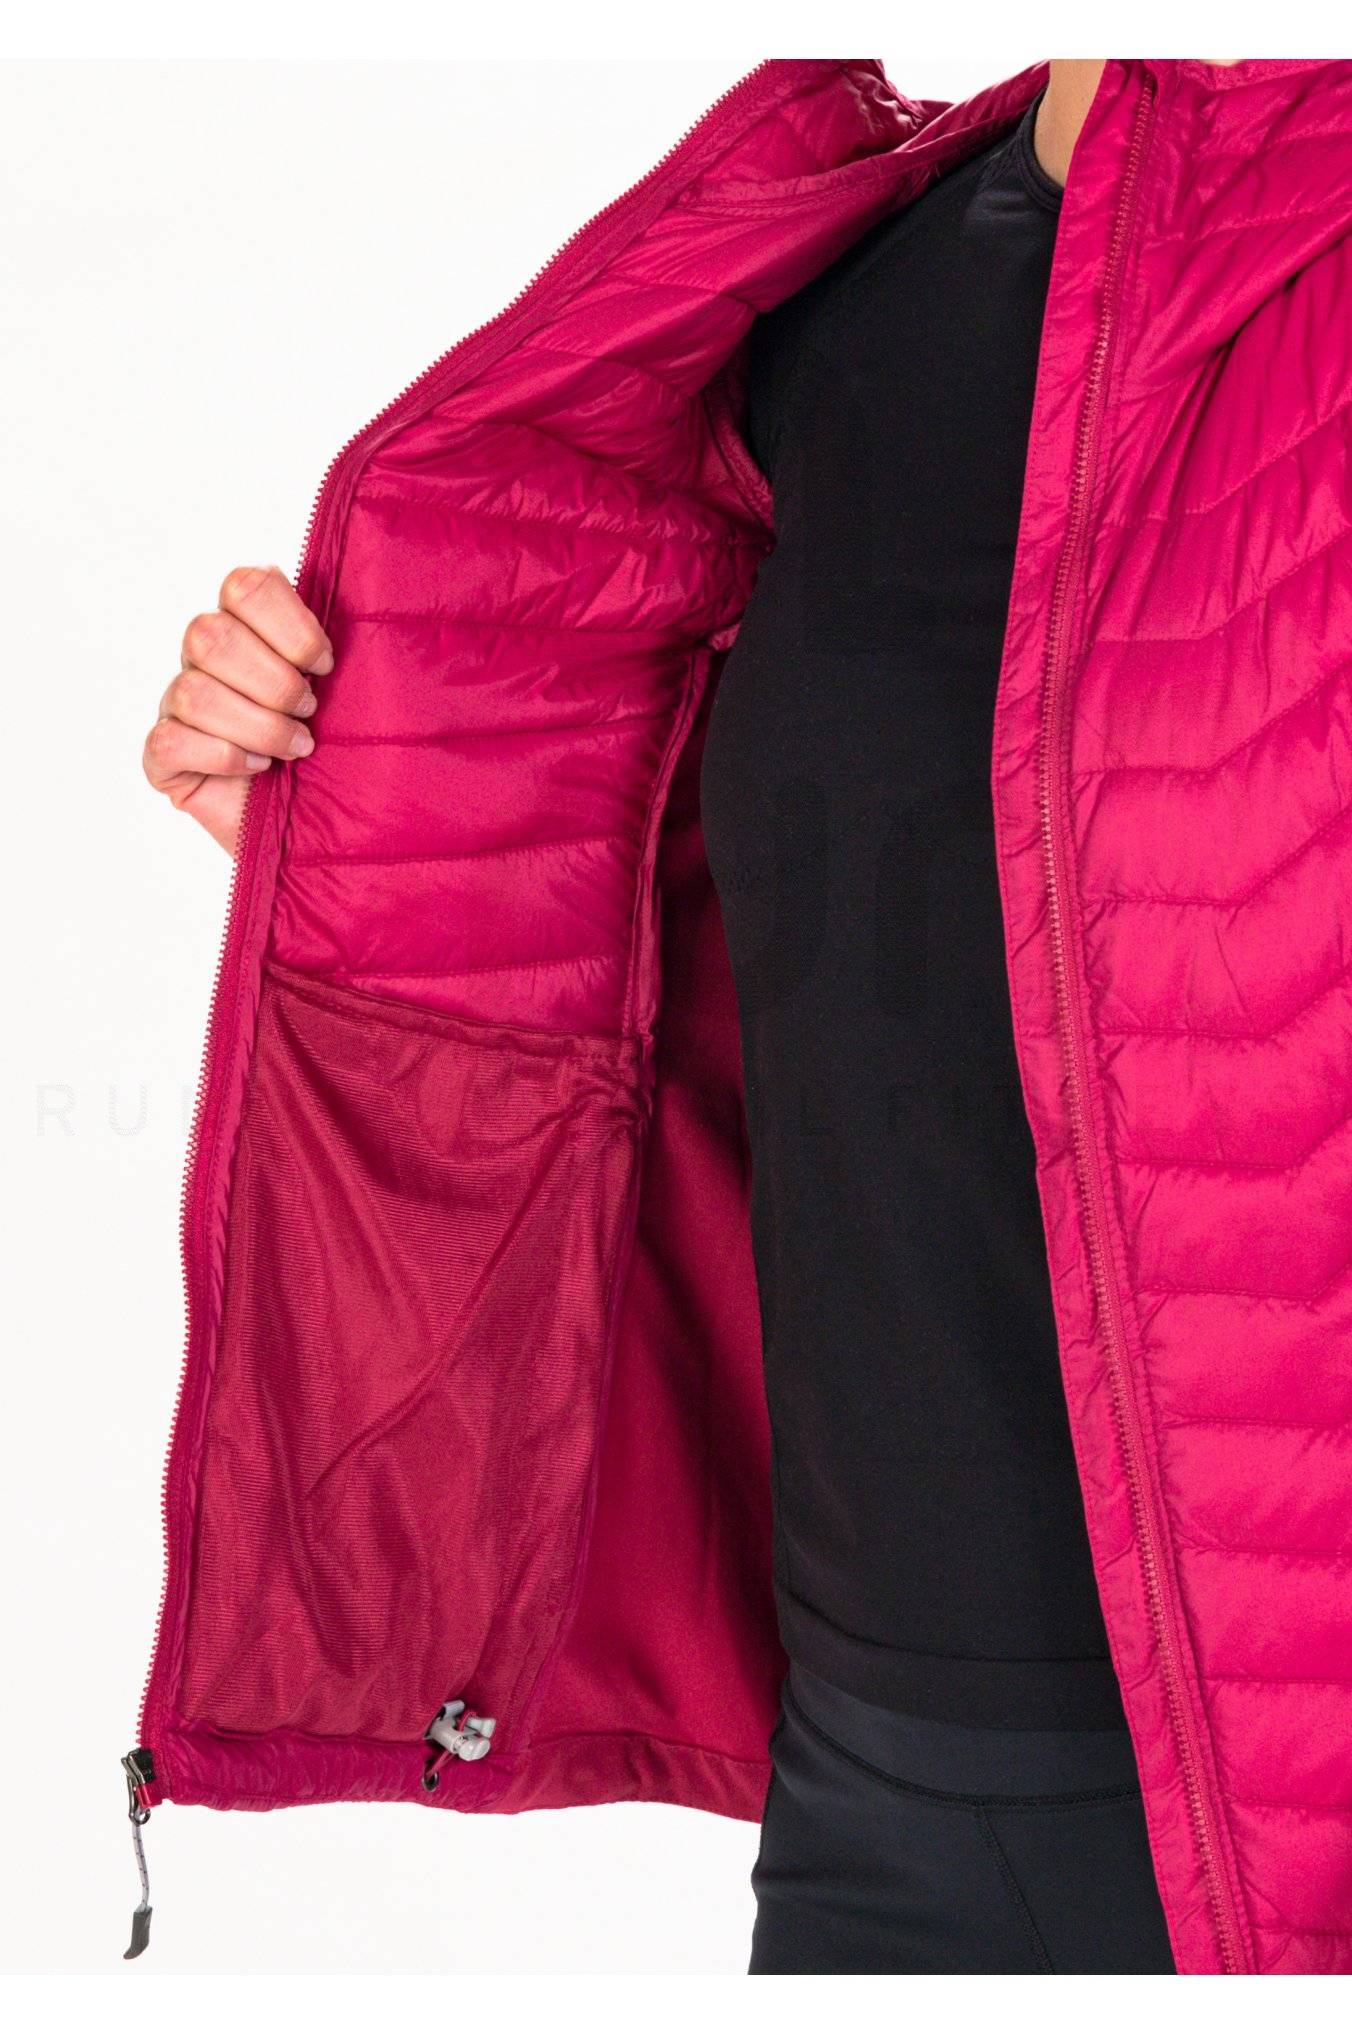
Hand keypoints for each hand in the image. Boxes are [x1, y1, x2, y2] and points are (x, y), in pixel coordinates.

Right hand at [143, 565, 332, 854]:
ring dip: (259, 725)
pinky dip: (223, 756)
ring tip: (298, 749)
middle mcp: (206, 657)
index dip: (289, 625)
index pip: (244, 584)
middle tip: (311, 712)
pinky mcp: (163, 757)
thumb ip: (357, 645)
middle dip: (275, 682)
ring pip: (193, 691)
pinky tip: (257, 768)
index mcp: (251, 623)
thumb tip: (375, 592)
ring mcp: (178, 705)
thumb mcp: (360, 693)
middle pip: (210, 635)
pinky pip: (170, 740)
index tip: (326, 665)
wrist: (329, 827)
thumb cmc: (344, 753)